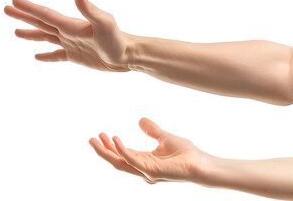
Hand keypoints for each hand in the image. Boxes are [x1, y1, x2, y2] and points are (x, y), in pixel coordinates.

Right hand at [4, 0, 130, 71]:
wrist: (128, 55)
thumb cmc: (118, 39)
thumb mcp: (104, 23)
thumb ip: (89, 8)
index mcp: (70, 24)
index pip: (45, 14)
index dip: (28, 8)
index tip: (13, 1)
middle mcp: (67, 31)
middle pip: (40, 22)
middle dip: (23, 16)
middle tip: (6, 9)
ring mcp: (70, 43)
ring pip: (45, 37)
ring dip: (30, 33)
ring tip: (15, 31)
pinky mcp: (75, 56)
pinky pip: (56, 56)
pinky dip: (45, 56)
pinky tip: (36, 57)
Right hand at [89, 118, 210, 182]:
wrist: (201, 164)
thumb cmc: (187, 154)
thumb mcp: (164, 137)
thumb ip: (151, 130)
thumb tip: (139, 120)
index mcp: (144, 162)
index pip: (122, 155)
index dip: (110, 145)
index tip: (101, 134)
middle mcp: (142, 169)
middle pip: (116, 161)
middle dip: (102, 150)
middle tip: (91, 139)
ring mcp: (145, 172)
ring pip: (119, 163)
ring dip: (106, 152)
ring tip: (96, 139)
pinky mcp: (151, 172)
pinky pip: (131, 160)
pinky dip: (121, 150)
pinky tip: (115, 139)